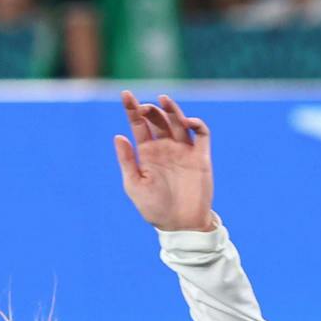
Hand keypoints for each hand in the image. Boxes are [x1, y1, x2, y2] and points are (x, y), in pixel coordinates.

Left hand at [113, 90, 214, 233]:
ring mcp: (184, 150)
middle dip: (150, 109)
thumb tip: (119, 136)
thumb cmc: (155, 209)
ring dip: (171, 109)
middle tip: (144, 107)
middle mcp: (165, 148)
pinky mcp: (201, 156)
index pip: (139, 125)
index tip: (125, 95)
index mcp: (147, 153)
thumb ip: (127, 161)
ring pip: (178, 121)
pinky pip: (202, 134)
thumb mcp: (135, 185)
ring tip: (163, 100)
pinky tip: (186, 122)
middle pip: (158, 119)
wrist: (181, 225)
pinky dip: (196, 123)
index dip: (132, 109)